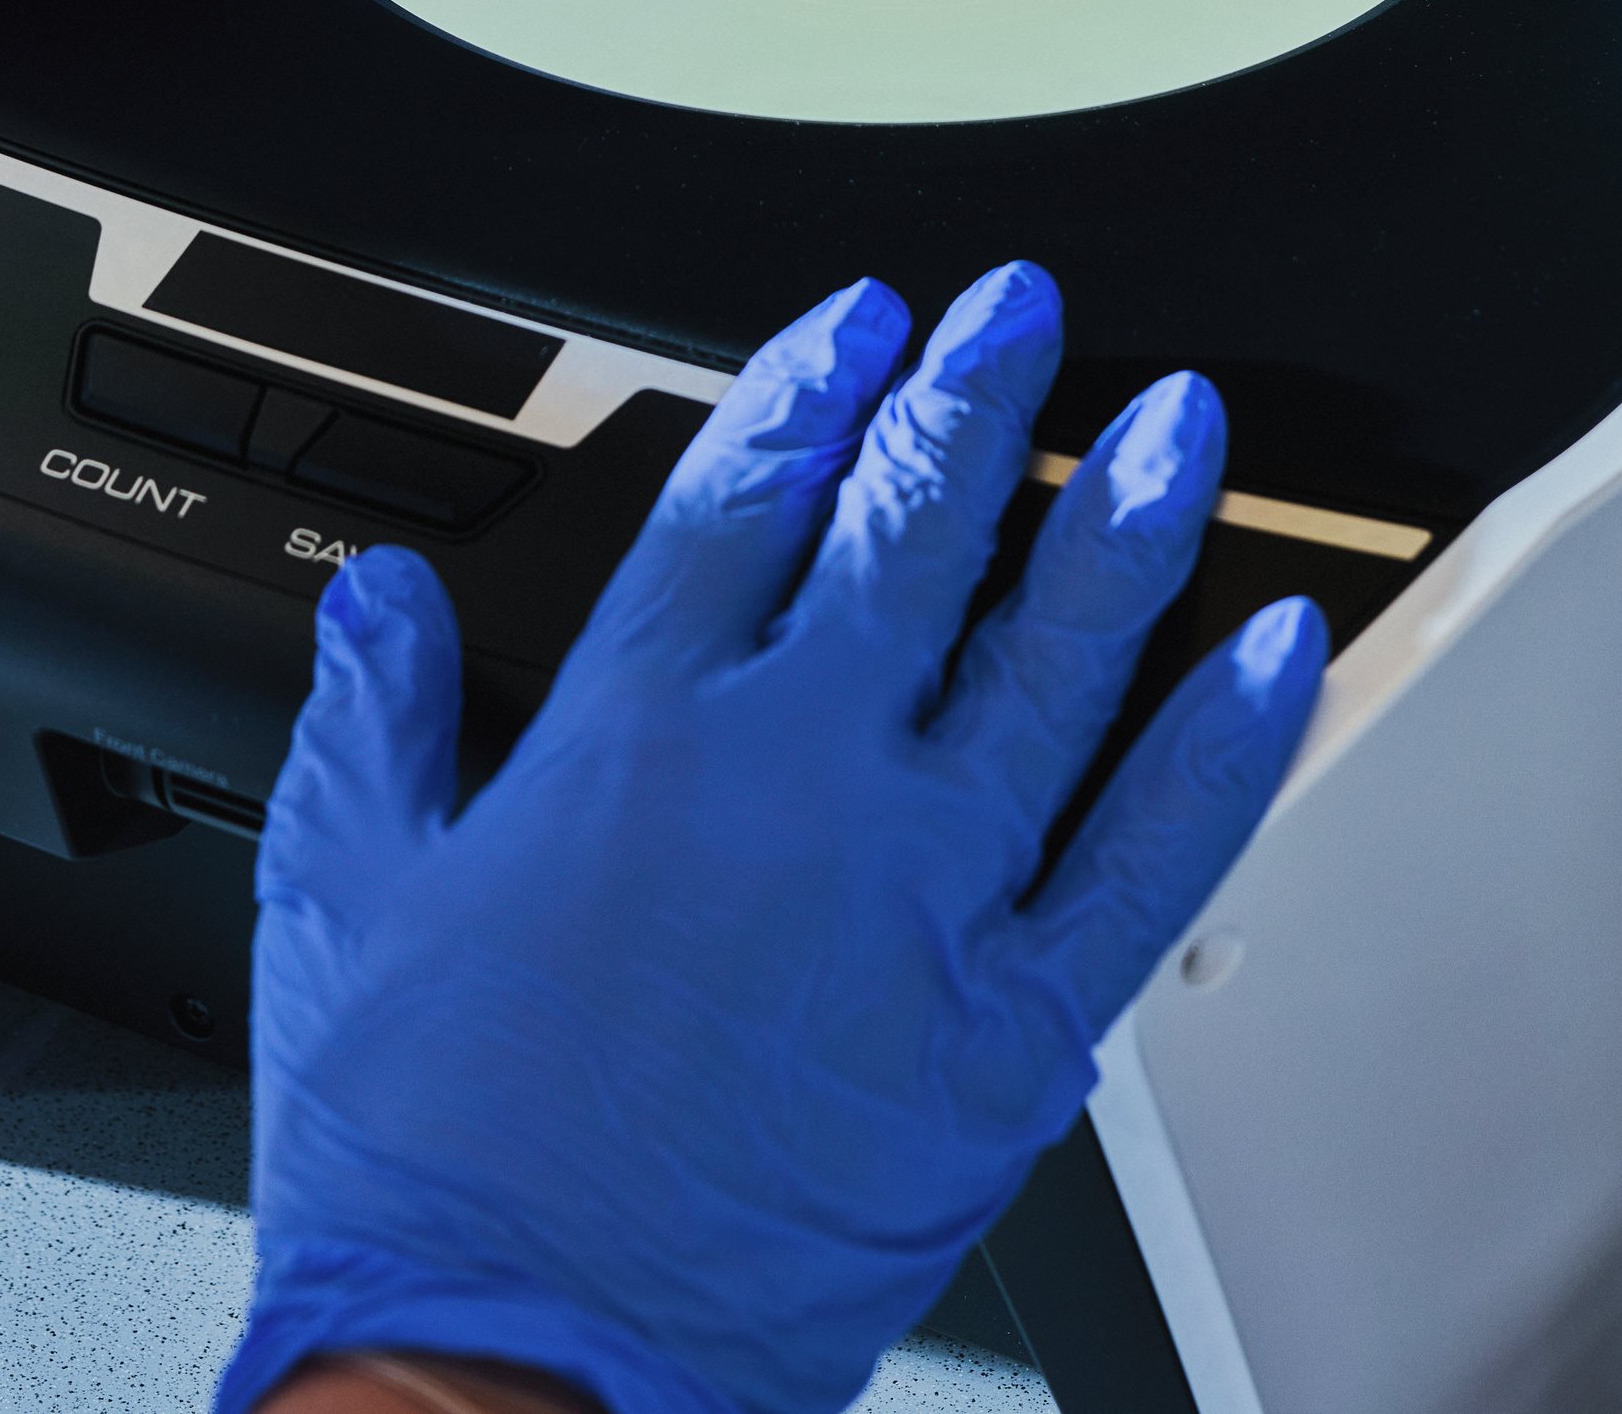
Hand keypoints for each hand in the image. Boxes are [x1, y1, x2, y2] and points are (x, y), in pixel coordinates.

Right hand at [220, 263, 1326, 1413]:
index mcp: (635, 736)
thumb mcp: (345, 899)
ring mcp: (917, 896)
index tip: (860, 320)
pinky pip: (1151, 858)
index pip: (742, 498)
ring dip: (1121, 519)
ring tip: (1174, 422)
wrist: (515, 1371)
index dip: (810, 386)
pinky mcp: (1007, 1031)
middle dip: (974, 396)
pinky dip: (1227, 747)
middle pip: (911, 533)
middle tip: (1022, 313)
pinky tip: (1276, 651)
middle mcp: (794, 781)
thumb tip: (387, 598)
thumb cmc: (433, 1157)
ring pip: (1054, 657)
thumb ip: (375, 720)